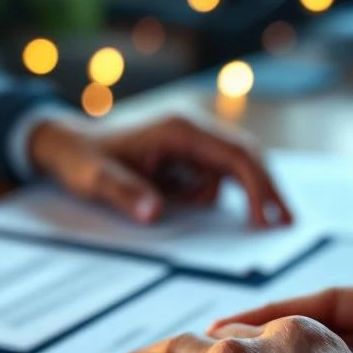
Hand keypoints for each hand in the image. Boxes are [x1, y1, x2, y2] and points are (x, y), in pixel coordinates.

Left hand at [28, 114, 292, 226]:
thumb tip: (155, 214)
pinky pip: (218, 174)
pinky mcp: (188, 154)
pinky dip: (224, 194)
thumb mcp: (96, 179)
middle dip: (267, 188)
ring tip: (264, 223)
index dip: (256, 185)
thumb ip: (125, 194)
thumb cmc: (82, 159)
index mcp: (179, 129)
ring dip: (247, 193)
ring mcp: (192, 141)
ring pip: (236, 165)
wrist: (66, 143)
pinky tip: (220, 212)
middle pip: (245, 156)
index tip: (267, 216)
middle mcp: (192, 129)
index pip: (233, 155)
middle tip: (286, 223)